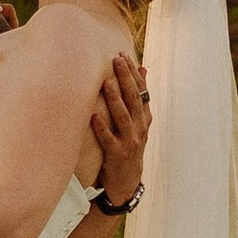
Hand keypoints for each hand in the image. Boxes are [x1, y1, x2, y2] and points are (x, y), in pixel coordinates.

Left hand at [91, 49, 149, 208]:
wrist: (127, 182)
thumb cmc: (128, 147)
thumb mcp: (138, 123)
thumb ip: (139, 97)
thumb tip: (142, 68)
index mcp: (144, 118)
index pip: (141, 91)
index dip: (132, 73)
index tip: (123, 55)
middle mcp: (140, 128)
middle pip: (134, 99)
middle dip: (125, 78)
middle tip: (116, 60)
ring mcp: (130, 142)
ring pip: (123, 117)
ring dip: (115, 99)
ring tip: (106, 82)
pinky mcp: (117, 155)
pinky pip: (109, 139)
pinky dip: (101, 127)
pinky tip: (93, 115)